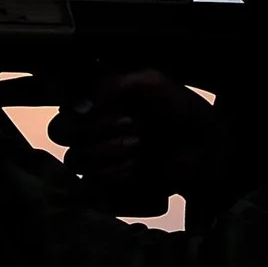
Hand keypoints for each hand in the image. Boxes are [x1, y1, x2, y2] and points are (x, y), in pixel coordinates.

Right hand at [47, 69, 228, 199]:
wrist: (207, 147)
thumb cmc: (181, 110)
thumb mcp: (149, 82)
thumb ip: (111, 84)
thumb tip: (81, 106)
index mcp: (98, 100)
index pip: (63, 104)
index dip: (76, 107)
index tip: (99, 107)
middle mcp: (92, 128)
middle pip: (60, 131)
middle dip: (96, 129)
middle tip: (133, 124)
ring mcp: (99, 158)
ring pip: (75, 158)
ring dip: (110, 151)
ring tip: (141, 145)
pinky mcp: (109, 185)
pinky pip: (91, 182)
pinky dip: (115, 173)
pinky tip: (138, 166)